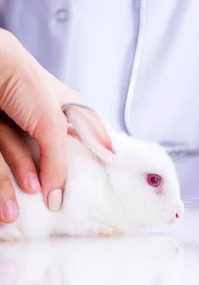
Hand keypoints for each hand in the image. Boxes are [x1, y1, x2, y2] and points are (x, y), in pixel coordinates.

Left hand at [0, 29, 81, 222]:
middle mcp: (41, 119)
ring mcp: (14, 129)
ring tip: (16, 210)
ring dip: (16, 188)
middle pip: (50, 158)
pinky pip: (0, 166)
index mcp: (67, 109)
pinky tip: (5, 205)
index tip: (93, 191)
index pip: (84, 141)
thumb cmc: (24, 84)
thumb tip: (57, 196)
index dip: (89, 165)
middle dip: (49, 181)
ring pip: (20, 164)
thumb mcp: (52, 125)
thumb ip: (58, 162)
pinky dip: (2, 185)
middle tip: (53, 204)